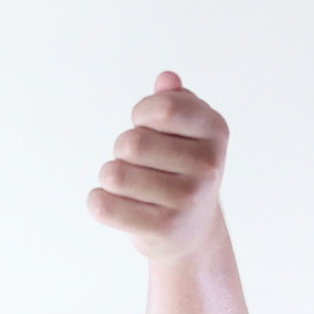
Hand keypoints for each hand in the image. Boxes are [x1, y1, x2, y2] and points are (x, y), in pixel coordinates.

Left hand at [87, 71, 229, 264]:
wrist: (192, 233)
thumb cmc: (181, 171)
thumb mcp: (187, 132)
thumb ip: (175, 100)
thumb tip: (166, 79)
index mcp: (215, 131)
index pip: (162, 108)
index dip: (142, 114)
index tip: (147, 126)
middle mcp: (208, 165)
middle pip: (131, 143)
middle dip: (122, 149)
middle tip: (137, 162)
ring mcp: (188, 199)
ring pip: (113, 175)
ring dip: (110, 177)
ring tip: (128, 185)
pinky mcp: (164, 228)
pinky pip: (103, 205)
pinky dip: (98, 202)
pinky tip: (114, 204)